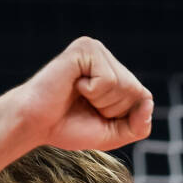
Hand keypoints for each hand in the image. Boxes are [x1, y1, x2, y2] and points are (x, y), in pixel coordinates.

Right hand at [4, 37, 153, 152]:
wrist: (34, 124)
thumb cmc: (67, 127)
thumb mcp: (111, 133)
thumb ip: (138, 125)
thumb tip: (149, 103)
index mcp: (113, 71)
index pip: (143, 97)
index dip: (122, 116)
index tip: (95, 115)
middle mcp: (106, 57)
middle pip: (135, 91)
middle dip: (112, 109)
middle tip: (84, 107)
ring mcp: (96, 49)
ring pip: (124, 85)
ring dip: (101, 102)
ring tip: (78, 97)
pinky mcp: (85, 49)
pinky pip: (108, 80)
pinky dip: (92, 92)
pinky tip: (74, 86)